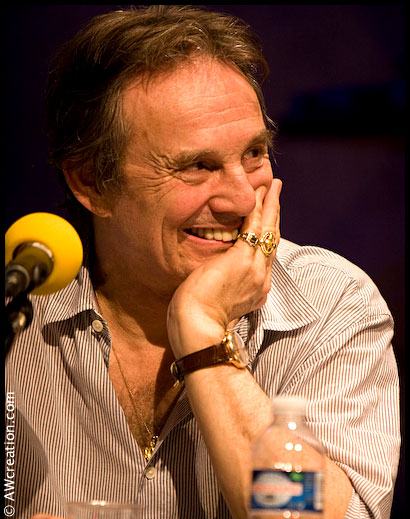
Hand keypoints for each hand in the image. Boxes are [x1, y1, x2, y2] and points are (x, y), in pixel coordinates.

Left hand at [167, 178, 280, 356]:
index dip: (268, 234)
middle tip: (276, 191)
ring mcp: (254, 269)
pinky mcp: (242, 260)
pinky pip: (254, 227)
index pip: (265, 256)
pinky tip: (258, 193)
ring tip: (272, 186)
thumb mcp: (217, 302)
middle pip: (273, 239)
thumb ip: (223, 287)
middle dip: (274, 213)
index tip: (268, 220)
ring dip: (270, 204)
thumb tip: (215, 277)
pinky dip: (258, 208)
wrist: (197, 331)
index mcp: (255, 291)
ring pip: (268, 230)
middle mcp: (261, 279)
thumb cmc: (197, 322)